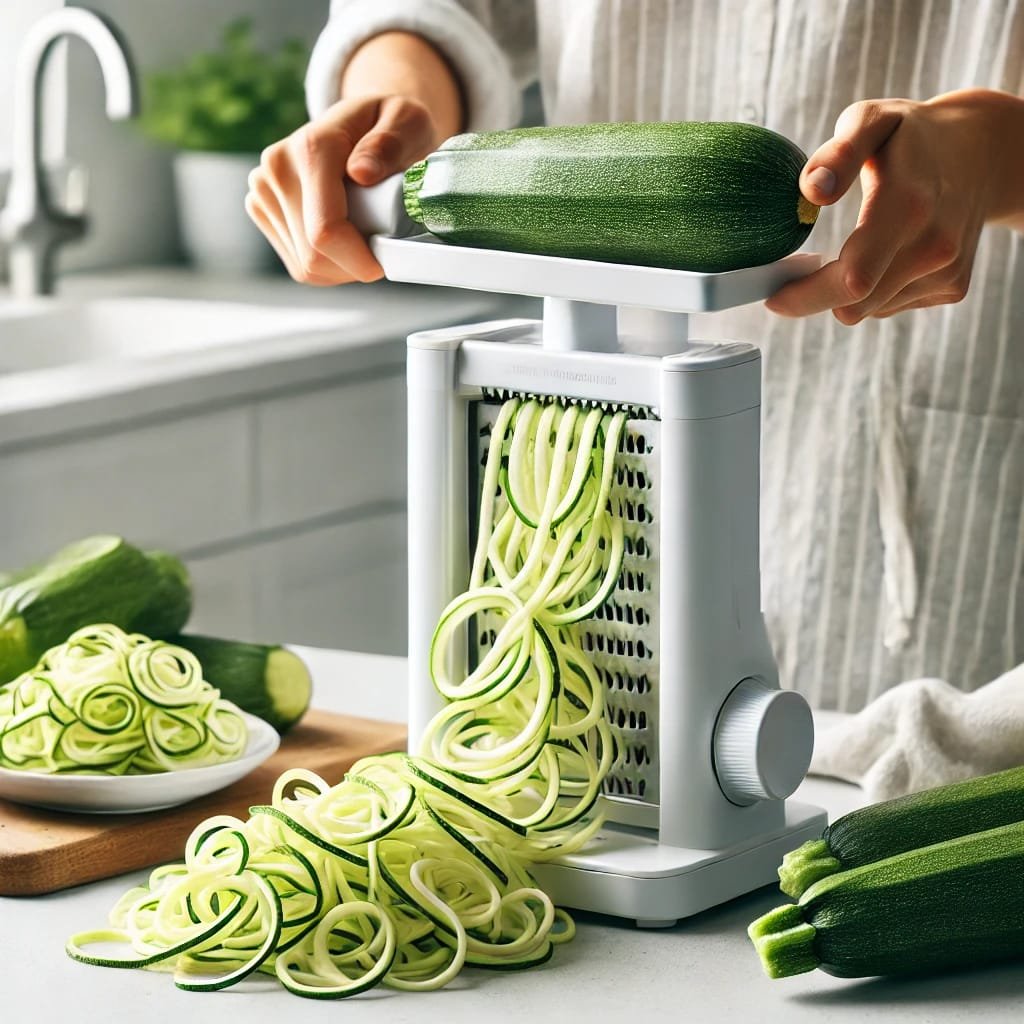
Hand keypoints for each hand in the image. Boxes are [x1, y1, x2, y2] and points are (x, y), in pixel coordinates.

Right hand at [245, 94, 440, 284]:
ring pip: (306, 264)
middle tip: (382, 244)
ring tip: (363, 235)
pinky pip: (298, 264)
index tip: (384, 265)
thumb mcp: (407, 120)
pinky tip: (344, 241)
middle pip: (314, 255)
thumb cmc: (390, 125)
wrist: (358, 122)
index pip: (325, 230)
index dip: (358, 260)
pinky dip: (328, 266)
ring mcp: (263, 190)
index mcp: (311, 147)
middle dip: (354, 265)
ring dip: (342, 267)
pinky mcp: (260, 209)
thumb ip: (389, 143)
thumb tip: (362, 173)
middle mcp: (277, 168)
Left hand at [766, 90, 1015, 322]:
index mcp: (909, 205)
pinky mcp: (953, 287)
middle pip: (853, 306)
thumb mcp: (872, 120)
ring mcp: (946, 271)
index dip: (804, 296)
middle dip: (813, 297)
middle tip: (796, 271)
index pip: (851, 278)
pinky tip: (884, 254)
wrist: (984, 153)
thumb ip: (839, 151)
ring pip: (868, 310)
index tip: (774, 295)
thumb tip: (812, 192)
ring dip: (845, 291)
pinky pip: (889, 306)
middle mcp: (934, 246)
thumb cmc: (912, 136)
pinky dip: (874, 290)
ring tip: (851, 247)